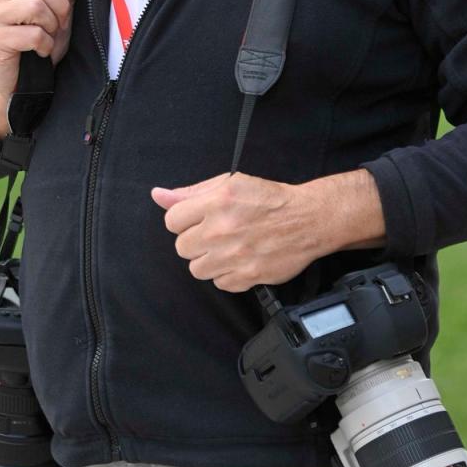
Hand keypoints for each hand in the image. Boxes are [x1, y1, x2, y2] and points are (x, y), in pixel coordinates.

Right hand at [0, 0, 81, 134]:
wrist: (21, 81)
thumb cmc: (39, 41)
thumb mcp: (58, 9)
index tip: (59, 5)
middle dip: (59, 7)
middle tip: (58, 25)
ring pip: (35, 7)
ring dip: (51, 27)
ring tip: (47, 37)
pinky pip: (33, 34)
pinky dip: (45, 45)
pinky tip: (40, 51)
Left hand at [152, 169, 385, 292]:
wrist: (307, 220)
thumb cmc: (269, 199)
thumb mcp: (230, 183)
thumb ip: (191, 192)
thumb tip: (158, 195)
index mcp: (217, 202)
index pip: (172, 220)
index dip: (184, 220)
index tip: (198, 219)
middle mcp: (222, 230)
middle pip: (181, 247)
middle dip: (195, 241)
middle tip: (216, 233)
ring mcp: (234, 256)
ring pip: (197, 269)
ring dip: (209, 260)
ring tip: (228, 247)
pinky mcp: (248, 277)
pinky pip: (220, 283)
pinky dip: (227, 274)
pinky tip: (240, 259)